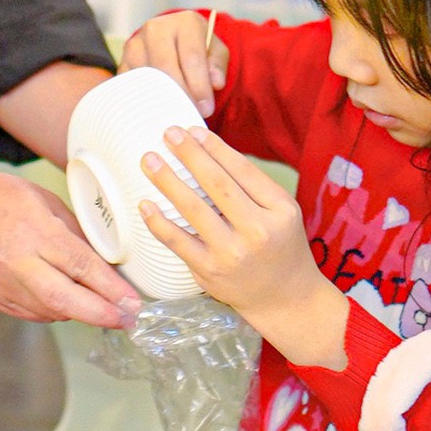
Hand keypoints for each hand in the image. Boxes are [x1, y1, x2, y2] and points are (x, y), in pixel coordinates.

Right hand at [0, 167, 139, 328]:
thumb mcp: (40, 200)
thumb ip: (73, 232)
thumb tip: (105, 261)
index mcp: (33, 232)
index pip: (82, 267)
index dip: (112, 290)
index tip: (134, 303)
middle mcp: (17, 263)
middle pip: (67, 301)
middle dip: (103, 315)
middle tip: (128, 320)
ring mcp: (1, 285)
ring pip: (51, 312)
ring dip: (81, 314)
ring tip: (102, 310)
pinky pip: (32, 314)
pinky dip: (54, 312)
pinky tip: (67, 304)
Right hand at [121, 11, 228, 117]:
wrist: (174, 40)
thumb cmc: (199, 48)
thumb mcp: (217, 52)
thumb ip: (218, 66)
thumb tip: (216, 82)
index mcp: (185, 23)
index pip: (192, 56)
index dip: (199, 85)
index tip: (206, 108)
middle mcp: (156, 29)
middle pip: (165, 66)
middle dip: (180, 94)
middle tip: (191, 114)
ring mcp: (136, 44)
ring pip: (146, 76)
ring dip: (161, 99)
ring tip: (176, 115)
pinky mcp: (123, 60)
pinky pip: (130, 84)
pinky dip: (142, 99)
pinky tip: (157, 111)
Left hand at [139, 126, 324, 324]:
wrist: (286, 299)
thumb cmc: (281, 248)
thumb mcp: (283, 214)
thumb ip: (254, 187)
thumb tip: (209, 152)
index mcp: (280, 211)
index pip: (243, 171)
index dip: (214, 148)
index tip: (192, 131)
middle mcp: (258, 231)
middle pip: (218, 185)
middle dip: (190, 155)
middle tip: (168, 134)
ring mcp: (232, 253)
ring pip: (193, 209)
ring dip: (167, 180)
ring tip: (149, 160)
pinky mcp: (210, 271)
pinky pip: (177, 241)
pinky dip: (158, 222)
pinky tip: (145, 204)